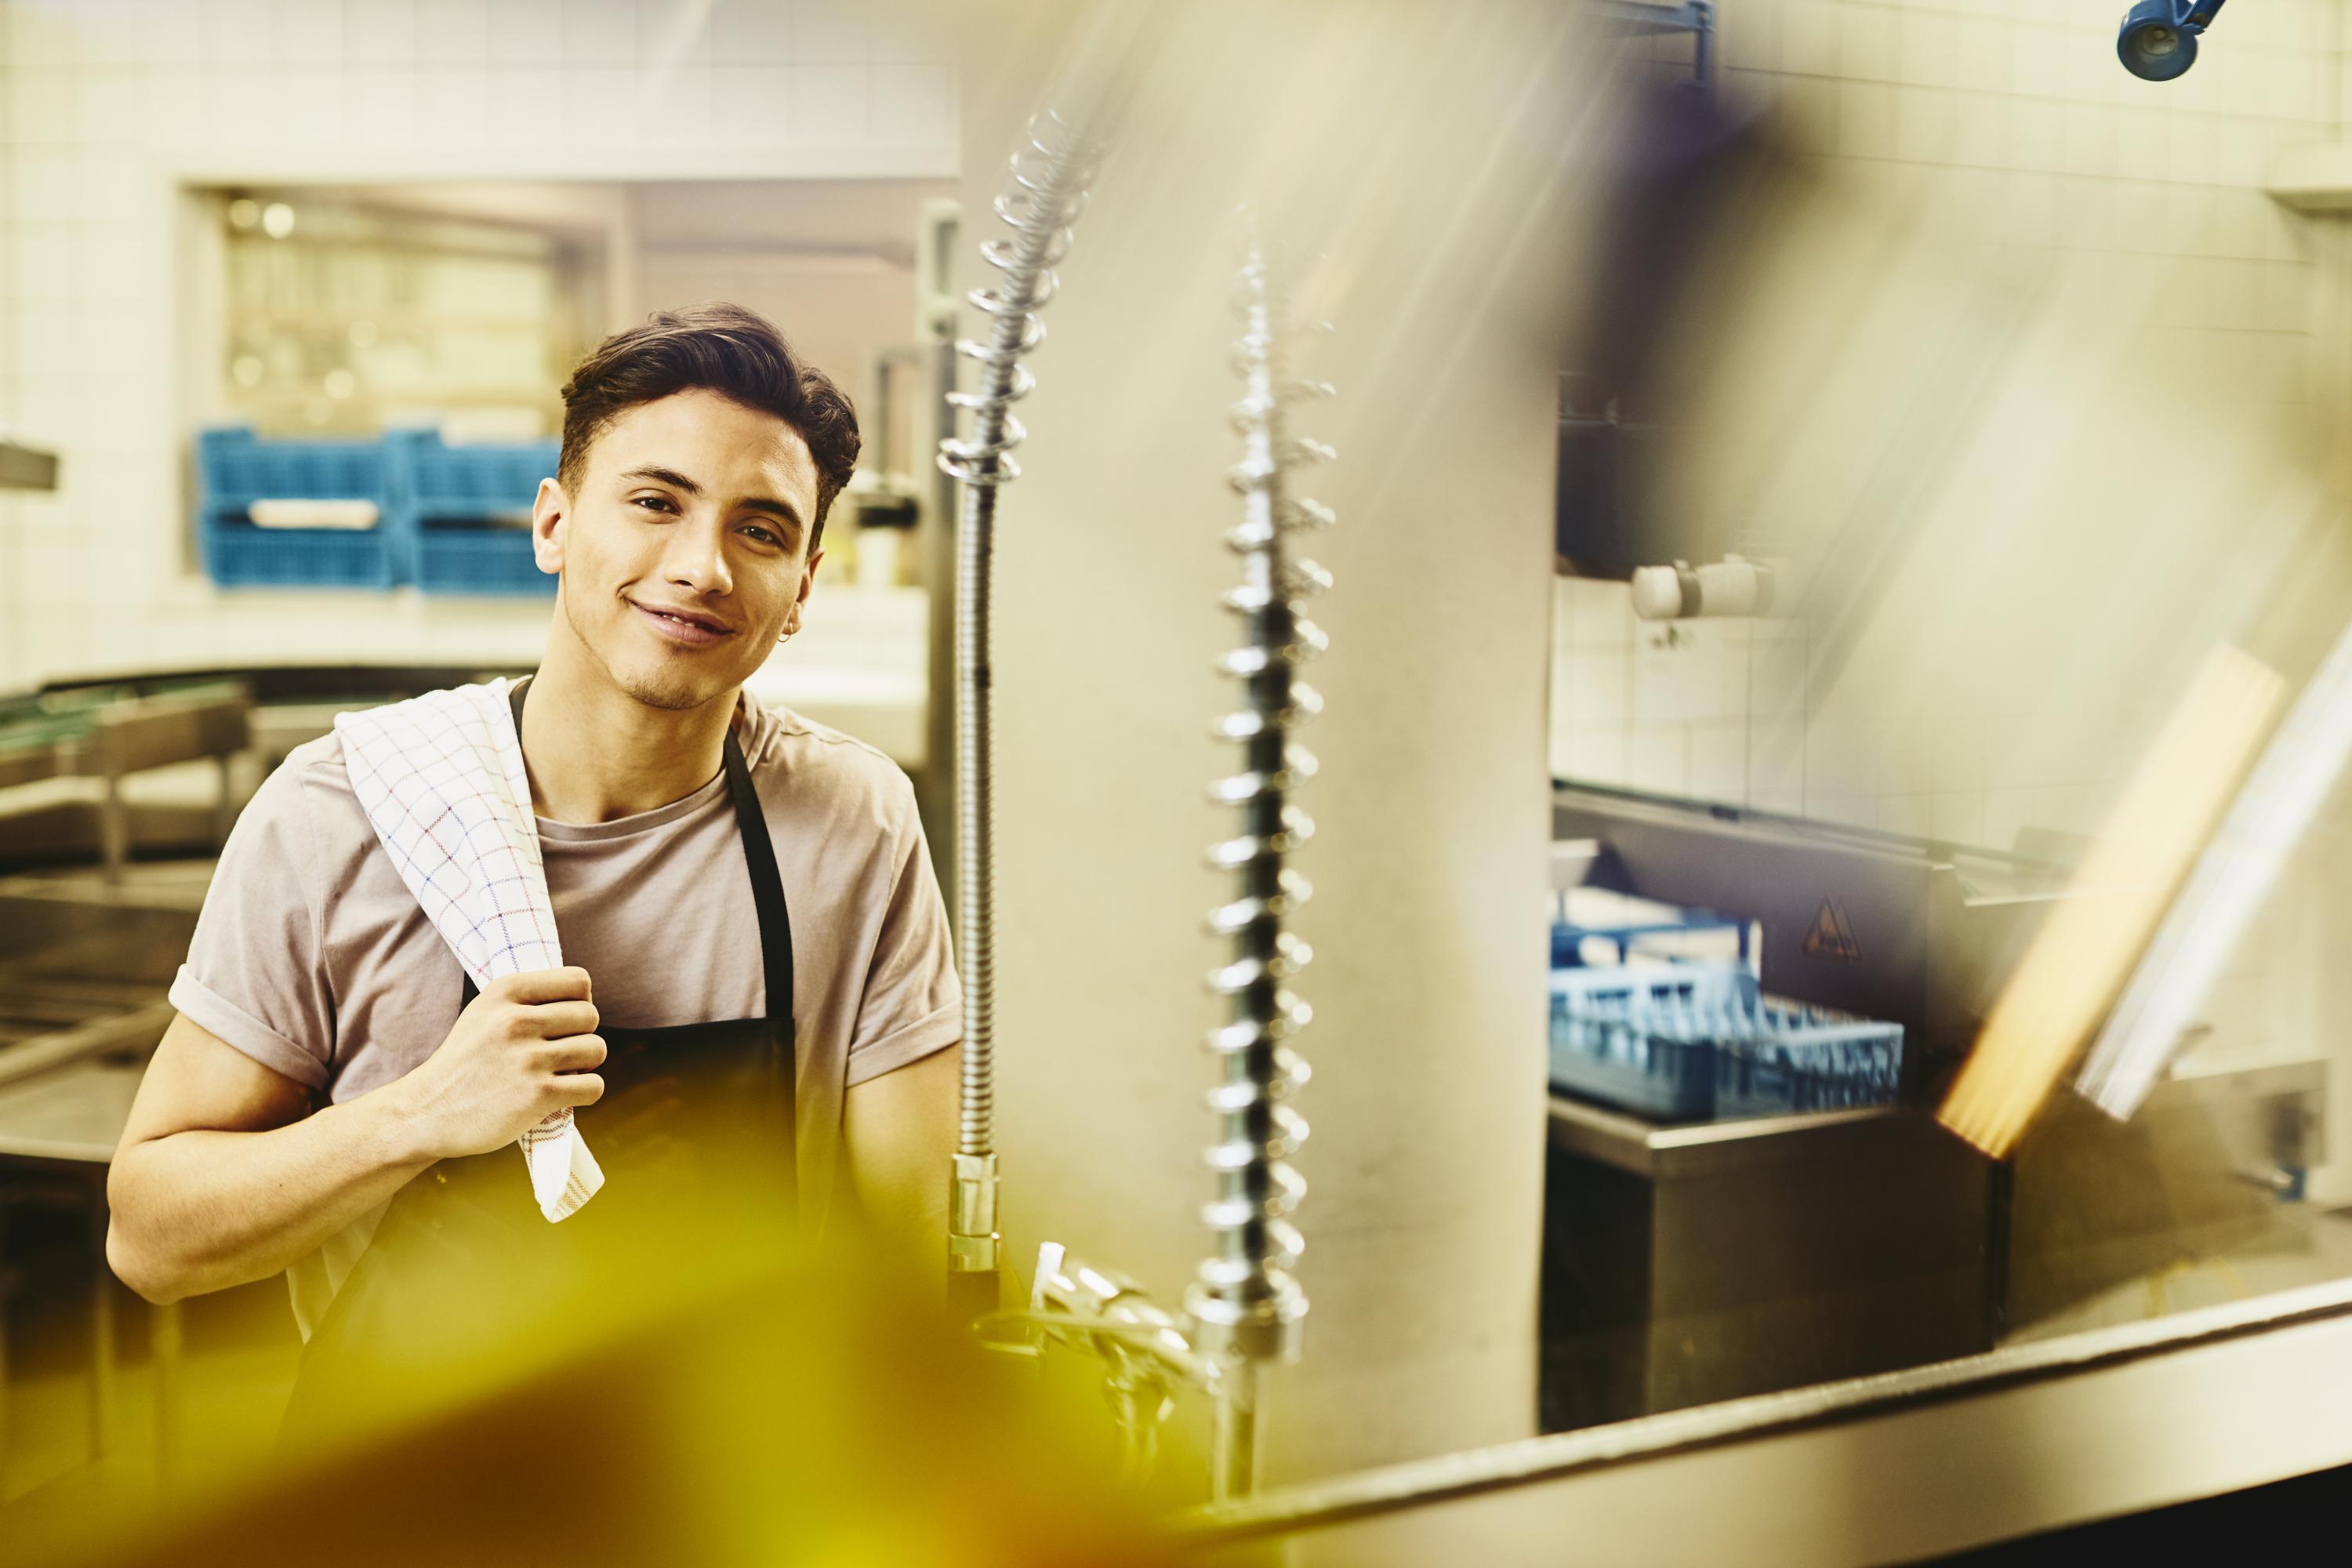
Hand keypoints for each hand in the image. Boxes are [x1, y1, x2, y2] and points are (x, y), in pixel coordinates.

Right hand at [390, 967, 605, 1160]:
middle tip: (561, 1053)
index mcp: (505, 991)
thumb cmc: (465, 1061)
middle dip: (582, 1035)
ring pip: (596, 1049)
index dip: (580, 1002)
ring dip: (586, 1065)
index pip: (579, 981)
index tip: (564, 1022)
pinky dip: (586, 1092)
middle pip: (590, 1016)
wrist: (428, 1111)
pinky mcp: (537, 1095)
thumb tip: (586, 996)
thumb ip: (528, 999)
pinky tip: (564, 1095)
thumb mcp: (484, 1012)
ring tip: (561, 1073)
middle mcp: (516, 1020)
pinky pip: (594, 1086)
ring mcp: (527, 1058)